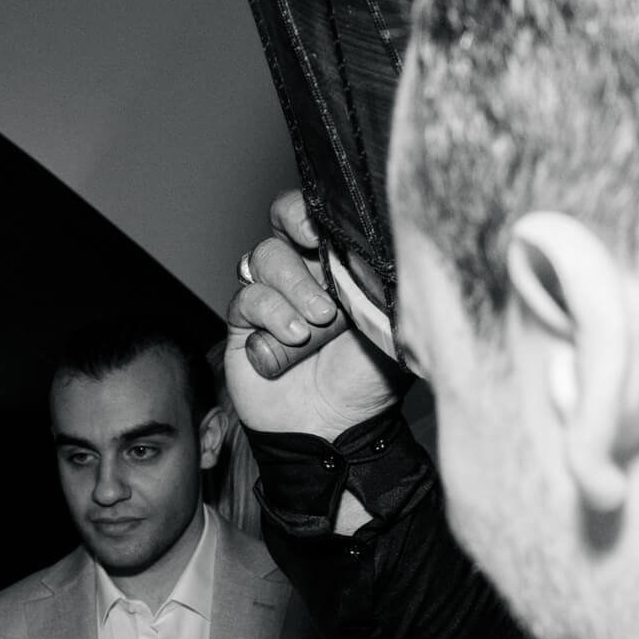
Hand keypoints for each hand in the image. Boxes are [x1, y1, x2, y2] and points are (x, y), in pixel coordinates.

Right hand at [223, 190, 403, 441]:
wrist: (334, 431)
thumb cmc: (369, 381)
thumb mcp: (394, 328)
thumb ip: (389, 287)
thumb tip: (390, 247)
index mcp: (341, 265)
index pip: (321, 214)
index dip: (315, 208)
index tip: (326, 224)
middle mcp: (305, 273)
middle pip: (283, 220)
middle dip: (295, 224)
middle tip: (312, 244)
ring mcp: (272, 297)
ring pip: (264, 257)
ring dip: (292, 284)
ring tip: (317, 321)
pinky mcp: (244, 325)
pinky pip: (247, 298)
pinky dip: (271, 312)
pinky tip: (293, 338)